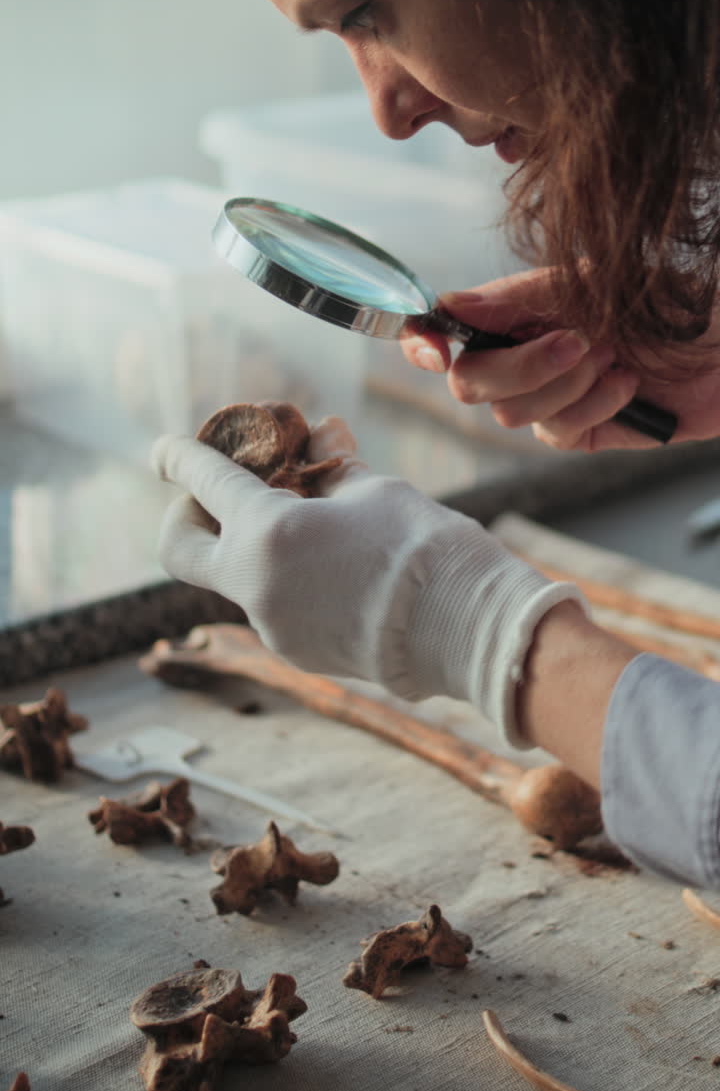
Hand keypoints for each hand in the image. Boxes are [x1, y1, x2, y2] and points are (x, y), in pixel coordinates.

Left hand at [151, 417, 582, 748]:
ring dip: (253, 545)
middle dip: (186, 514)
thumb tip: (316, 439)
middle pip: (178, 548)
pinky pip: (274, 603)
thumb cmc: (426, 545)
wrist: (470, 628)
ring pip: (235, 576)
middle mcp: (254, 584)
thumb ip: (327, 468)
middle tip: (220, 497)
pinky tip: (334, 564)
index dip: (178, 456)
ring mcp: (272, 625)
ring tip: (311, 524)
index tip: (165, 449)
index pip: (201, 480)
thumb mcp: (372, 489)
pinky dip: (287, 576)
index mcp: (267, 531)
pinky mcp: (297, 651)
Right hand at [401, 267, 719, 450]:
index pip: (443, 334)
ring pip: (511, 413)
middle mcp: (520, 358)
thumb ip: (514, 298)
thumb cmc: (665, 300)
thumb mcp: (587, 282)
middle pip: (468, 384)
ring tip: (614, 353)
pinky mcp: (579, 431)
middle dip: (520, 367)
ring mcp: (547, 399)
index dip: (424, 344)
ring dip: (568, 382)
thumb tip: (450, 306)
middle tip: (576, 341)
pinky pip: (556, 432)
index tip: (436, 348)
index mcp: (513, 315)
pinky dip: (595, 402)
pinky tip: (628, 382)